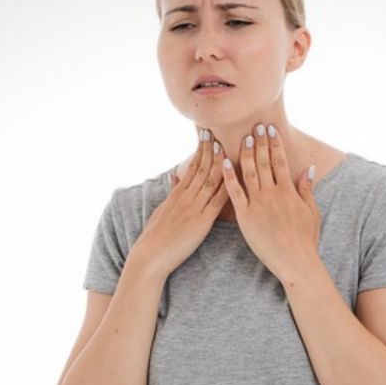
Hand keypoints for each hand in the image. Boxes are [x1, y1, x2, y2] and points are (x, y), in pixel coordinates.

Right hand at [129, 127, 229, 278]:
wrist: (151, 254)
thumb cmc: (156, 235)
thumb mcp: (163, 210)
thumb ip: (172, 192)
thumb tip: (175, 178)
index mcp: (178, 194)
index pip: (192, 166)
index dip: (201, 149)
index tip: (207, 134)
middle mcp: (186, 197)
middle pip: (202, 167)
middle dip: (211, 148)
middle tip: (219, 130)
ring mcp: (194, 207)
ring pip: (209, 179)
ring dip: (219, 161)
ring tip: (226, 144)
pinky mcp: (202, 221)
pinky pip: (216, 201)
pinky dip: (225, 186)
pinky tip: (234, 176)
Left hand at [220, 123, 319, 282]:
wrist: (295, 261)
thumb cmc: (305, 240)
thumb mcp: (312, 212)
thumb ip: (307, 189)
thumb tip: (308, 169)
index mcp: (288, 190)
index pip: (280, 161)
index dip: (274, 143)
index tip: (270, 130)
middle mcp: (272, 193)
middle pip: (264, 161)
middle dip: (259, 142)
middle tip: (255, 126)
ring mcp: (257, 204)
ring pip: (249, 172)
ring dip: (245, 153)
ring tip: (243, 138)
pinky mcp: (245, 216)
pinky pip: (234, 192)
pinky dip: (228, 176)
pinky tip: (222, 162)